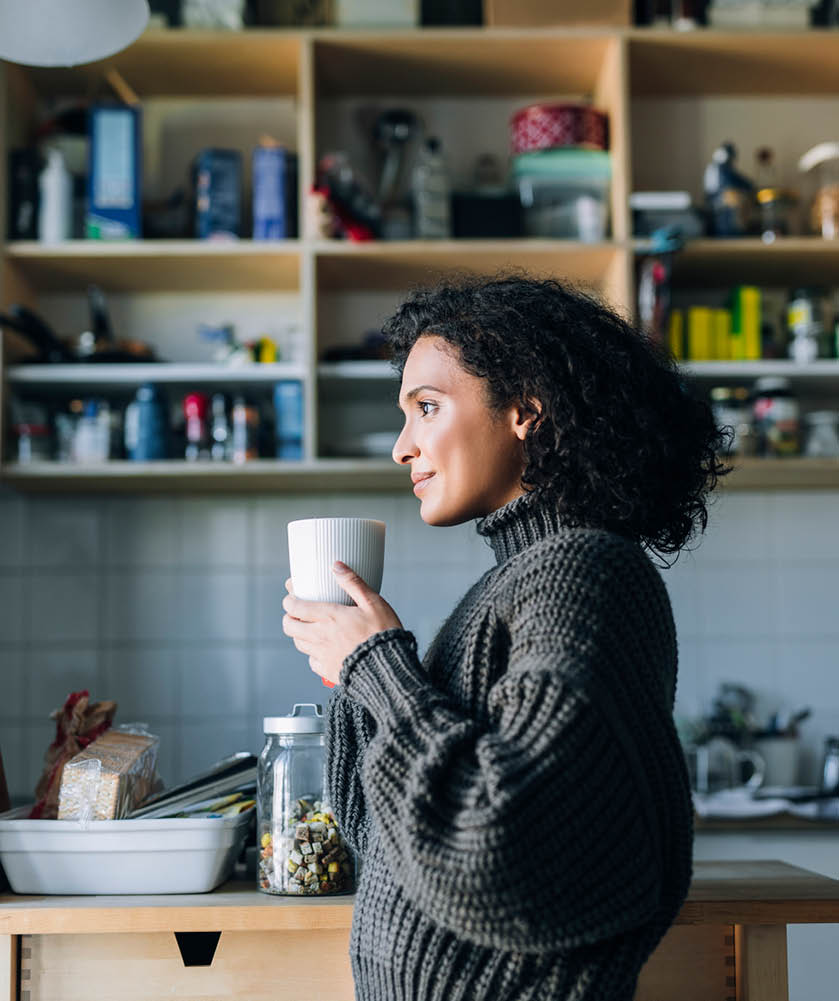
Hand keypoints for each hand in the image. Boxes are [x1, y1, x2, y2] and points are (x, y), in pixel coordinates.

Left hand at [282, 562, 402, 685]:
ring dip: (299, 634)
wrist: (388, 667)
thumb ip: (353, 583)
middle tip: (296, 613)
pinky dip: (313, 654)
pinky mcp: (328, 670)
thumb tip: (336, 566)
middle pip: (290, 626)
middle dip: (289, 618)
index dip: (289, 601)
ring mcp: (323, 654)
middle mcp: (321, 635)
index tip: (291, 597)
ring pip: (298, 643)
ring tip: (307, 629)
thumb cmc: (383, 633)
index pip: (295, 607)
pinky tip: (322, 649)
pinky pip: (312, 661)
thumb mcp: (373, 603)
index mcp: (330, 616)